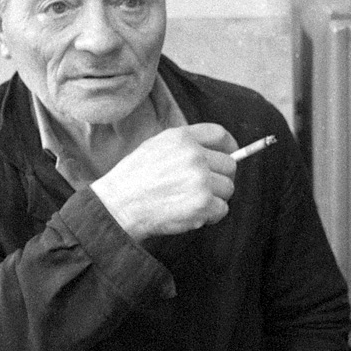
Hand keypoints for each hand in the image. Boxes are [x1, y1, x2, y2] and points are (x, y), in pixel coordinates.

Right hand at [90, 123, 238, 239]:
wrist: (118, 205)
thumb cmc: (134, 179)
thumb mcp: (156, 147)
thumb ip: (186, 146)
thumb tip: (218, 153)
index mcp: (182, 138)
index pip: (220, 135)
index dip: (231, 146)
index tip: (231, 155)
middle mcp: (194, 155)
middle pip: (230, 165)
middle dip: (220, 179)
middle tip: (204, 190)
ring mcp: (200, 179)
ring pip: (228, 189)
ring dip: (215, 199)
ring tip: (191, 203)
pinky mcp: (202, 203)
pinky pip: (222, 209)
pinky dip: (210, 216)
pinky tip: (192, 215)